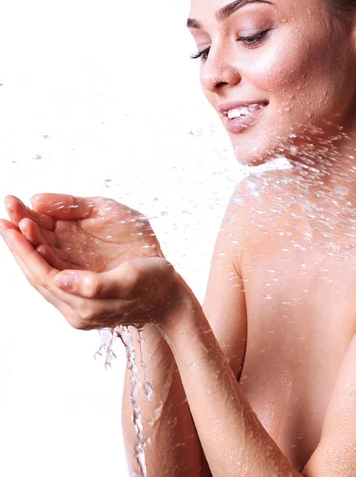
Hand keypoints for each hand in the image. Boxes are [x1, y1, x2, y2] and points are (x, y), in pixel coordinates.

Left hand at [0, 194, 181, 329]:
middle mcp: (74, 308)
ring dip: (27, 247)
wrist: (169, 300)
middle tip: (3, 216)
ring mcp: (77, 304)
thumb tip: (59, 278)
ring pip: (43, 272)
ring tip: (13, 222)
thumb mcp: (130, 280)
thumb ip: (95, 284)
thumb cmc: (155, 284)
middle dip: (19, 245)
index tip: (9, 224)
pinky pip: (54, 272)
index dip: (24, 250)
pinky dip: (42, 253)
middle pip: (37, 274)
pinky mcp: (82, 295)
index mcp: (83, 306)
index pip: (43, 275)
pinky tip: (35, 238)